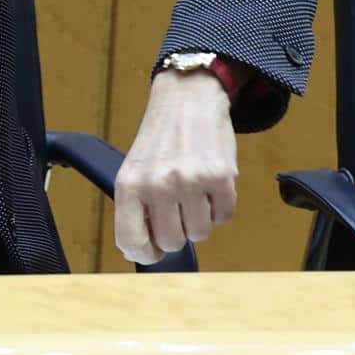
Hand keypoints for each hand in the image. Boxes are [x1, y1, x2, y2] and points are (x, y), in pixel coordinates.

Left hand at [113, 69, 237, 264]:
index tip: (152, 253)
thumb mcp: (134, 170)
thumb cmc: (159, 141)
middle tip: (177, 212)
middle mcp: (158, 185)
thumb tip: (139, 252)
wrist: (187, 100)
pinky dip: (220, 209)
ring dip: (199, 221)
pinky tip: (210, 188)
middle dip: (177, 234)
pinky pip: (224, 217)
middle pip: (171, 242)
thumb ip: (135, 209)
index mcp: (129, 185)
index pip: (130, 240)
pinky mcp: (221, 177)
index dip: (143, 254)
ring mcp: (190, 182)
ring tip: (193, 195)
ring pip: (200, 234)